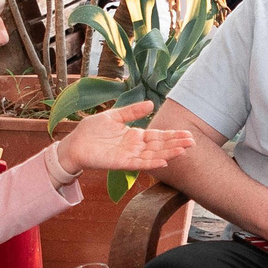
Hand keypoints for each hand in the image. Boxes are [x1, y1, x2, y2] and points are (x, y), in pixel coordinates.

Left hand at [56, 101, 194, 174]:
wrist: (75, 143)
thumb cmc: (92, 130)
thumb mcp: (114, 116)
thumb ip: (132, 111)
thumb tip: (151, 103)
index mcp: (135, 136)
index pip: (158, 136)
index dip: (173, 135)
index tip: (188, 133)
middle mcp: (135, 147)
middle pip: (160, 145)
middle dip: (176, 143)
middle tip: (193, 141)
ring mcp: (129, 156)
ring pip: (154, 155)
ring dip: (169, 153)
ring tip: (184, 150)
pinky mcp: (121, 163)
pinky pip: (140, 164)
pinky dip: (152, 163)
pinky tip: (164, 161)